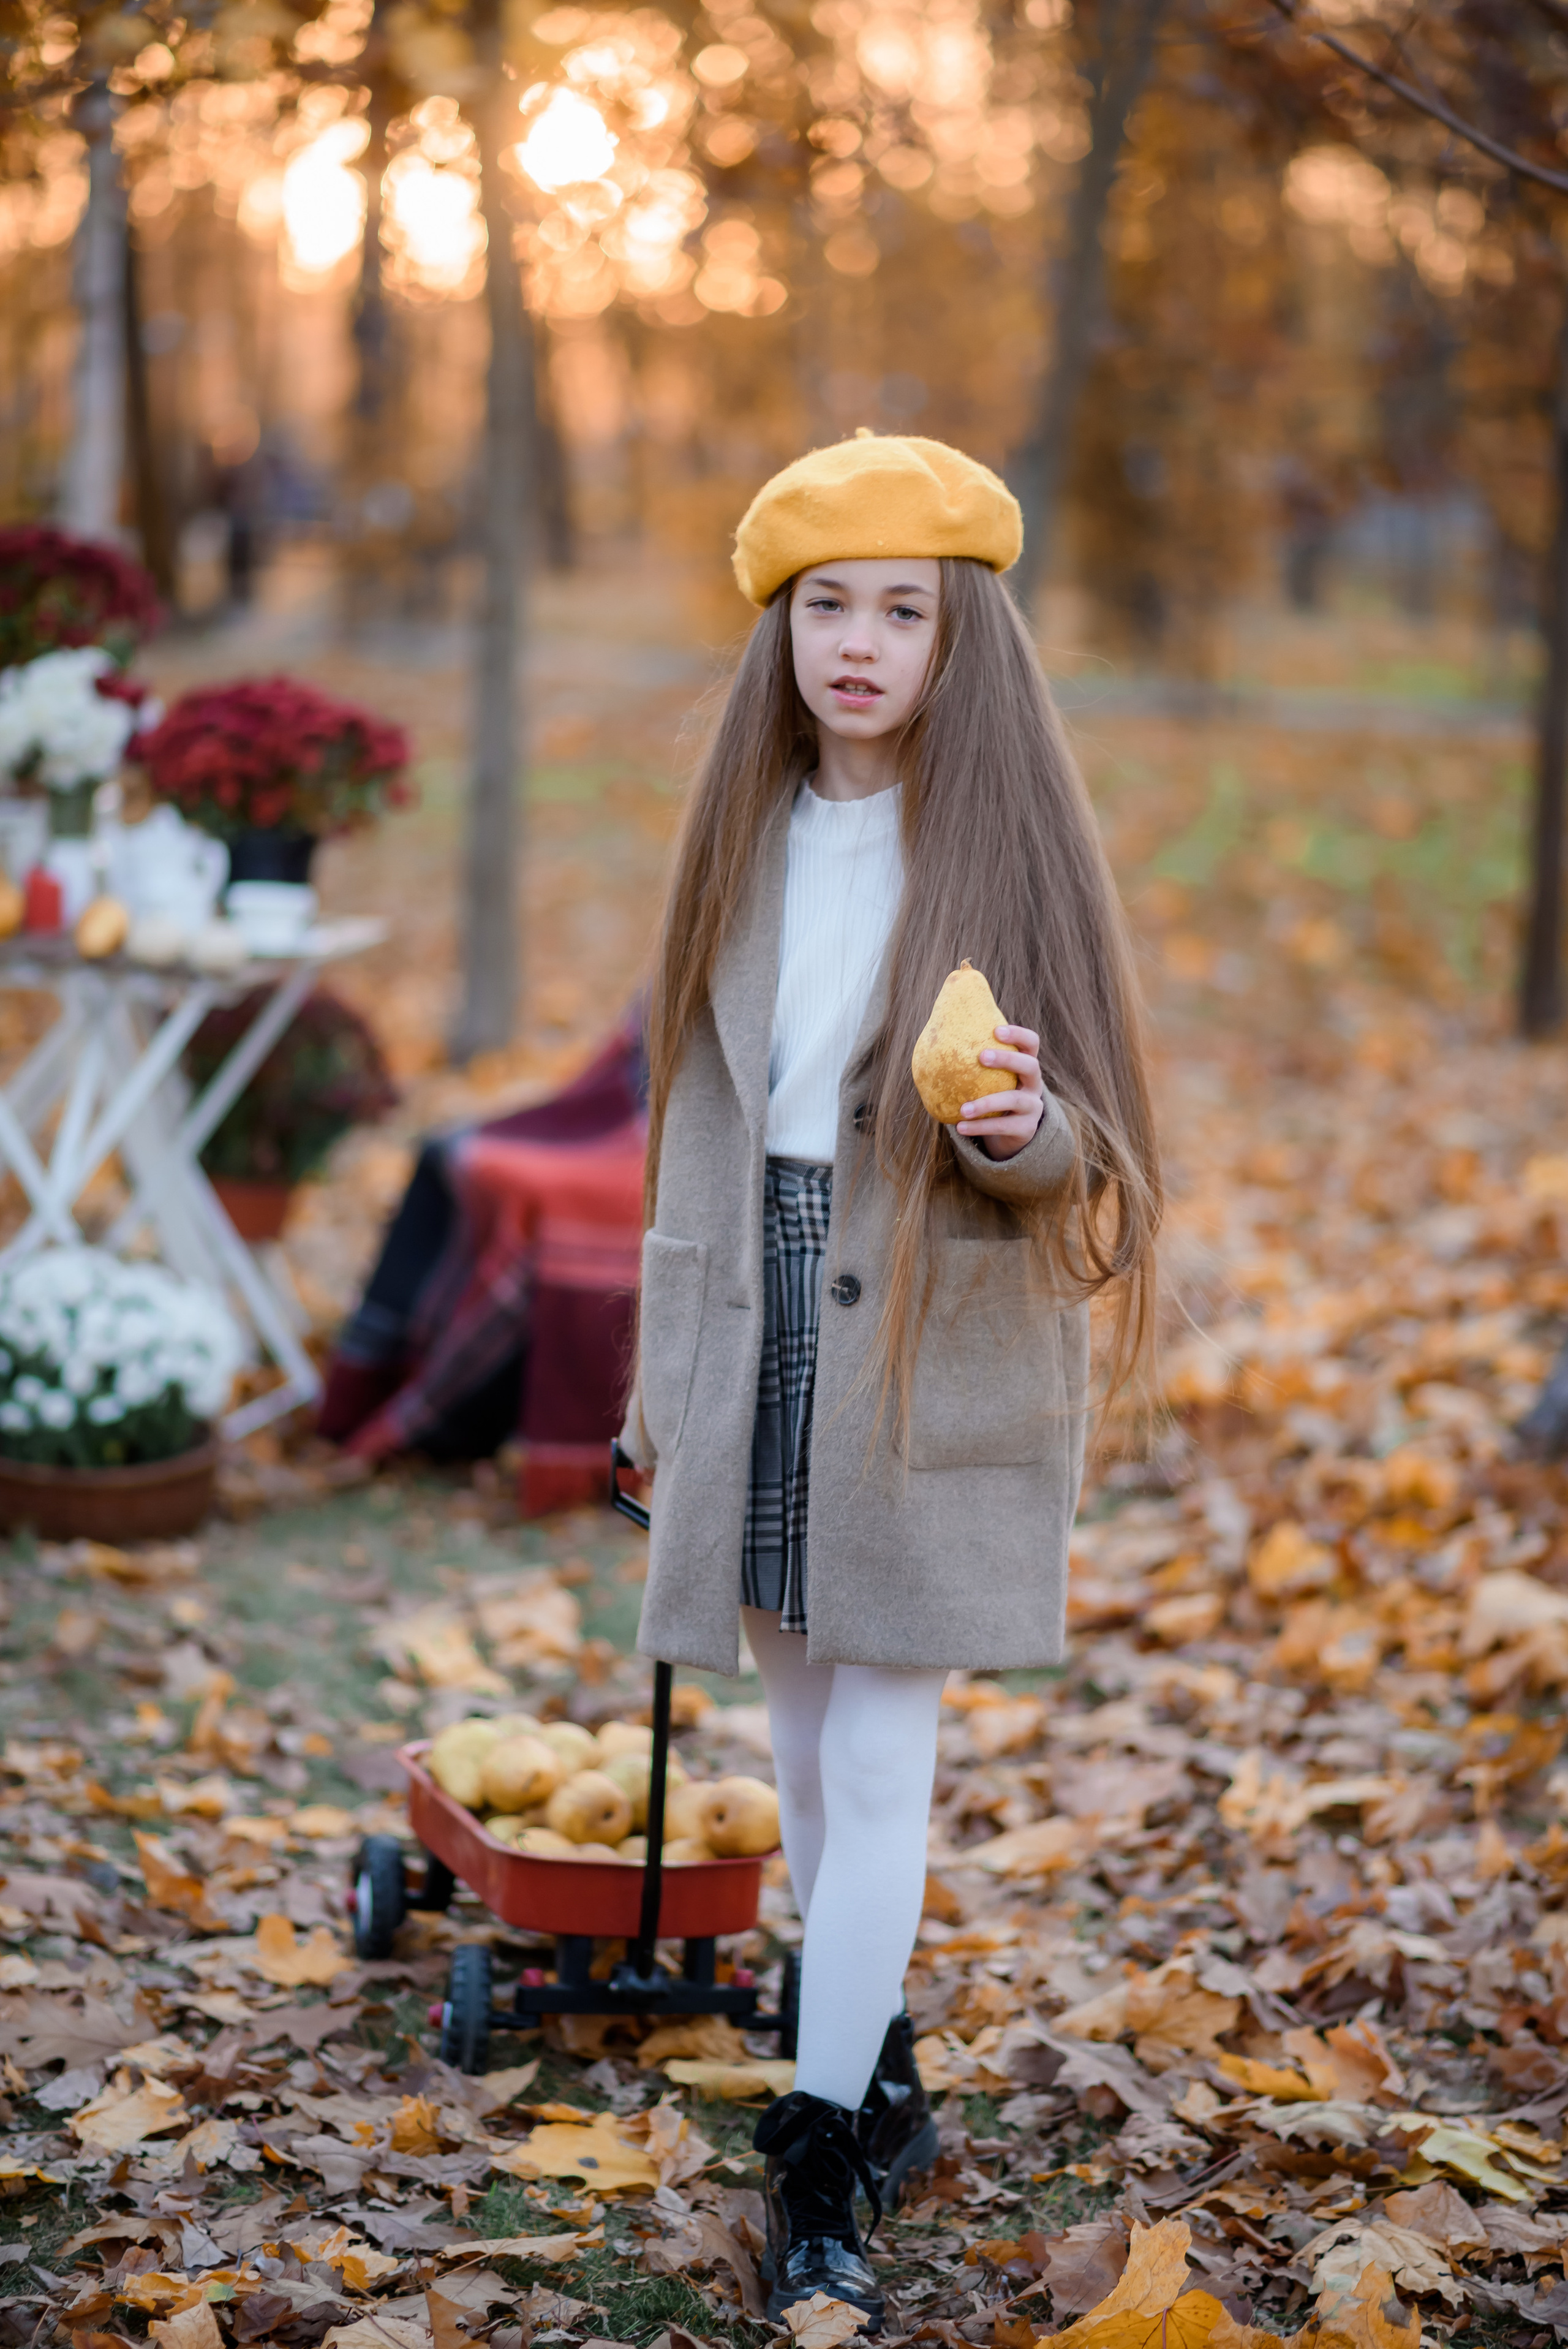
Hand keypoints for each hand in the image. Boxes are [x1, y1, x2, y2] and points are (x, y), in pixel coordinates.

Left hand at [955, 1024, 1045, 1160]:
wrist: (1008, 1132)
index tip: (995, 1031)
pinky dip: (980, 1126)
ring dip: (987, 1103)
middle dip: (1008, 1059)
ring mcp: (1033, 1107)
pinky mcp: (1026, 1129)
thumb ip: (971, 1062)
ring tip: (963, 1109)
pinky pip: (1003, 1126)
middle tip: (982, 1056)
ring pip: (1015, 1100)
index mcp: (1025, 1066)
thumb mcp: (988, 1079)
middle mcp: (1034, 1084)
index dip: (1018, 1034)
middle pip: (1031, 1066)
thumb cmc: (990, 1096)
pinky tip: (960, 1127)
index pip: (1031, 1043)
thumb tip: (932, 1040)